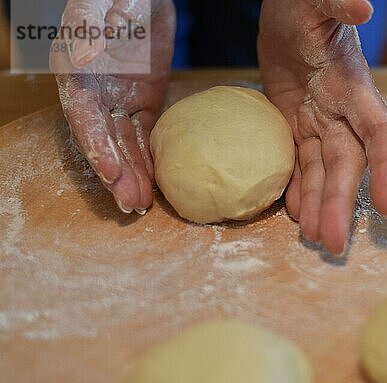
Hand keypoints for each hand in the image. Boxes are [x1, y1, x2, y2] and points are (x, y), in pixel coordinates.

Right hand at [50, 0, 174, 213]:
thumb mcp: (97, 3)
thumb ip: (86, 25)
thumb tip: (81, 56)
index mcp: (77, 73)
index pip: (83, 117)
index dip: (95, 146)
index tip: (109, 171)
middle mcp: (94, 94)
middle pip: (103, 140)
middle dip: (116, 174)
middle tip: (130, 203)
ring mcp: (119, 100)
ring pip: (125, 144)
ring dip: (133, 175)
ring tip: (142, 204)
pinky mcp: (143, 102)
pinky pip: (145, 136)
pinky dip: (149, 159)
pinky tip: (155, 182)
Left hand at [258, 0, 386, 254]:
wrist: (285, 12)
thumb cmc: (304, 3)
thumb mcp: (316, 0)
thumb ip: (337, 4)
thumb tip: (362, 8)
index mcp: (353, 87)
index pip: (379, 133)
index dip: (386, 169)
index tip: (384, 206)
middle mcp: (341, 112)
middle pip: (347, 165)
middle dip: (341, 203)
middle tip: (332, 243)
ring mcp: (319, 122)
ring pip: (322, 171)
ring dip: (320, 205)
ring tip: (312, 239)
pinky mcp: (296, 125)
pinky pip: (299, 164)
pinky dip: (297, 189)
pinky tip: (295, 213)